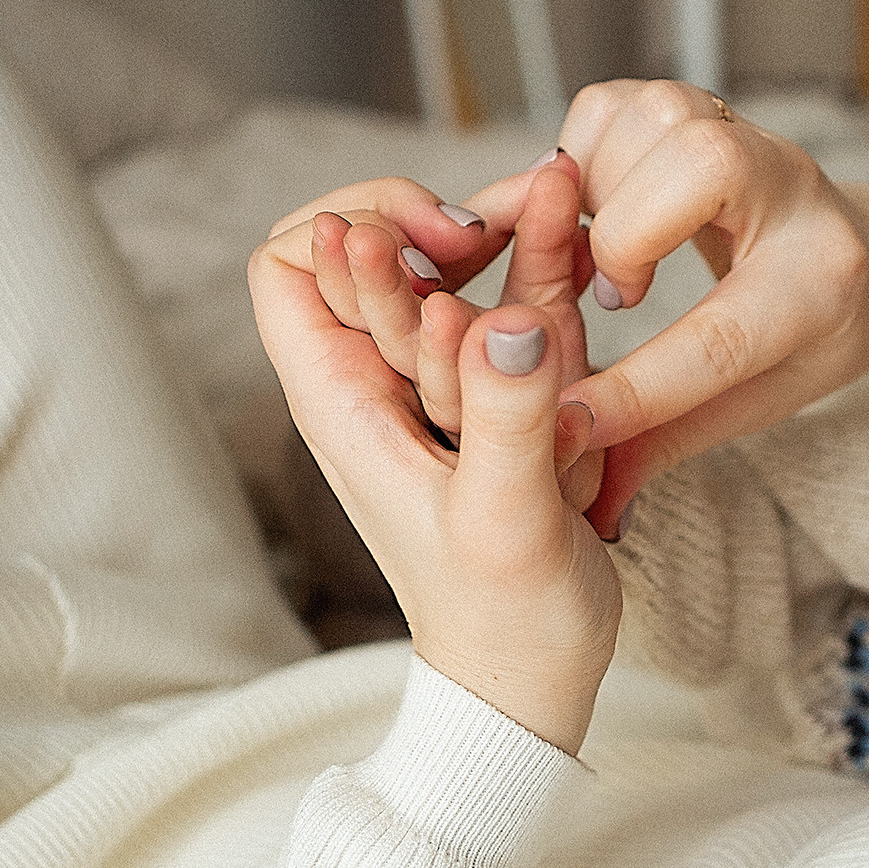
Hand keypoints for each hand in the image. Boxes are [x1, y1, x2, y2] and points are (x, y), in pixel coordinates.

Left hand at [251, 205, 619, 754]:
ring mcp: (450, 389)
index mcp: (344, 403)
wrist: (539, 676)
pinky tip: (577, 233)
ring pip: (457, 274)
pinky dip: (544, 268)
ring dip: (503, 232)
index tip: (438, 253)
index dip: (352, 228)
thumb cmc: (504, 616)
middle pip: (375, 251)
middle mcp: (386, 385)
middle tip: (497, 222)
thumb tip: (506, 320)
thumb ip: (505, 418)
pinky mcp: (510, 401)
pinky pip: (519, 310)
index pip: (291, 263)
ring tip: (555, 191)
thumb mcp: (503, 519)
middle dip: (437, 221)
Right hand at [464, 80, 868, 536]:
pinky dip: (584, 155)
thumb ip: (671, 443)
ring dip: (602, 191)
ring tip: (609, 256)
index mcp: (821, 288)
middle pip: (701, 166)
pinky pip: (617, 105)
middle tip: (619, 298)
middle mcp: (797, 195)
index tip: (565, 422)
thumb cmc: (810, 341)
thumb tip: (590, 514)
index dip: (636, 387)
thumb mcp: (761, 401)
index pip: (725, 338)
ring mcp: (753, 137)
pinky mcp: (703, 107)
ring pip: (657, 119)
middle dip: (628, 235)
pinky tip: (598, 209)